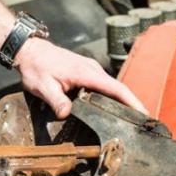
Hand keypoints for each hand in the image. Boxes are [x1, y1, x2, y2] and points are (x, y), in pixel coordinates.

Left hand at [15, 38, 147, 118]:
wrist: (30, 50)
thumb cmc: (36, 67)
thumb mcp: (43, 86)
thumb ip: (56, 100)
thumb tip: (66, 114)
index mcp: (87, 73)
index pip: (116, 88)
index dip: (132, 101)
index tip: (144, 113)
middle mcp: (93, 70)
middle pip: (119, 89)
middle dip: (133, 105)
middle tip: (143, 124)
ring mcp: (91, 70)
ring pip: (112, 87)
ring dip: (123, 101)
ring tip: (131, 120)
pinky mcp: (87, 72)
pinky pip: (104, 86)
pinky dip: (112, 97)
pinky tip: (112, 109)